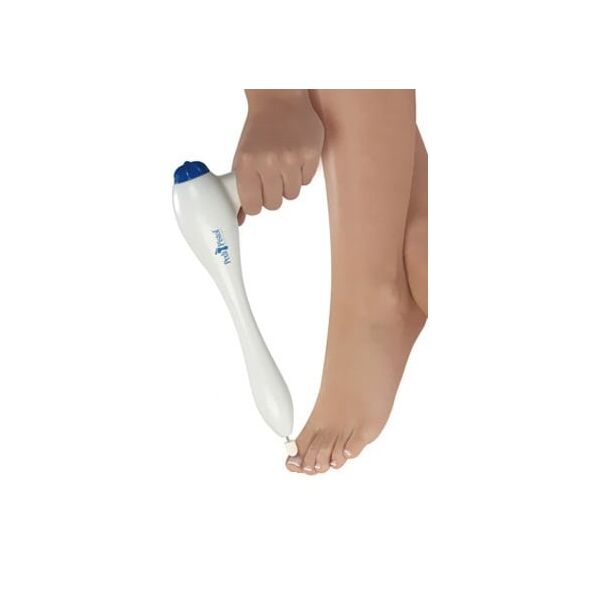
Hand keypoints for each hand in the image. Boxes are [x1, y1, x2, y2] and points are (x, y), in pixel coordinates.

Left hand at [233, 90, 323, 222]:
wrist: (278, 100)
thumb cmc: (258, 132)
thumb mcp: (242, 159)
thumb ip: (241, 189)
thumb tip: (239, 219)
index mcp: (247, 164)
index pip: (253, 206)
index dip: (255, 205)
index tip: (256, 199)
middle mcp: (269, 162)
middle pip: (274, 204)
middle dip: (272, 195)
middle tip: (270, 179)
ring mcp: (292, 158)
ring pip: (292, 194)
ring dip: (288, 185)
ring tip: (283, 166)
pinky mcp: (311, 154)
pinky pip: (307, 181)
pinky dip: (302, 174)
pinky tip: (295, 158)